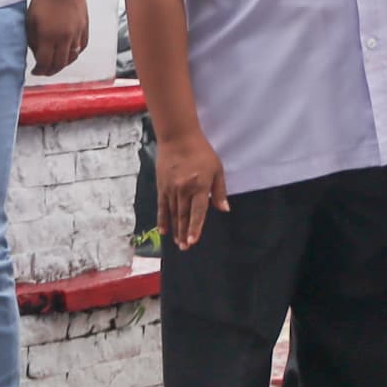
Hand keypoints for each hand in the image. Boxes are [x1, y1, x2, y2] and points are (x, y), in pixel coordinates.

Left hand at [26, 0, 89, 76]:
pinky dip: (74, 53)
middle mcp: (65, 37)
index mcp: (48, 35)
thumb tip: (37, 53)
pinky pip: (81, 47)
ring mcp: (77, 33)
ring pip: (72, 57)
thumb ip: (33, 39)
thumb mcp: (30, 19)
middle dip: (50, 70)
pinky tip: (67, 53)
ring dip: (63, 63)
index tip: (35, 71)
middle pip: (59, 64)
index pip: (45, 62)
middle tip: (44, 71)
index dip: (39, 70)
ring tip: (55, 64)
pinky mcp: (85, 28)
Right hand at [157, 126, 231, 249]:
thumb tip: (224, 209)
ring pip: (173, 214)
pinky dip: (163, 220)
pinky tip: (164, 230)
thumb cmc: (201, 153)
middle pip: (183, 216)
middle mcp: (183, 190)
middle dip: (184, 233)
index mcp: (199, 186)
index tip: (193, 241)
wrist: (178, 138)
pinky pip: (162, 207)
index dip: (195, 227)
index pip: (198, 212)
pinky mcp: (162, 187)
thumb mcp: (217, 169)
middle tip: (185, 247)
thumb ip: (219, 191)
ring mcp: (170, 189)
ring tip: (178, 243)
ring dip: (175, 230)